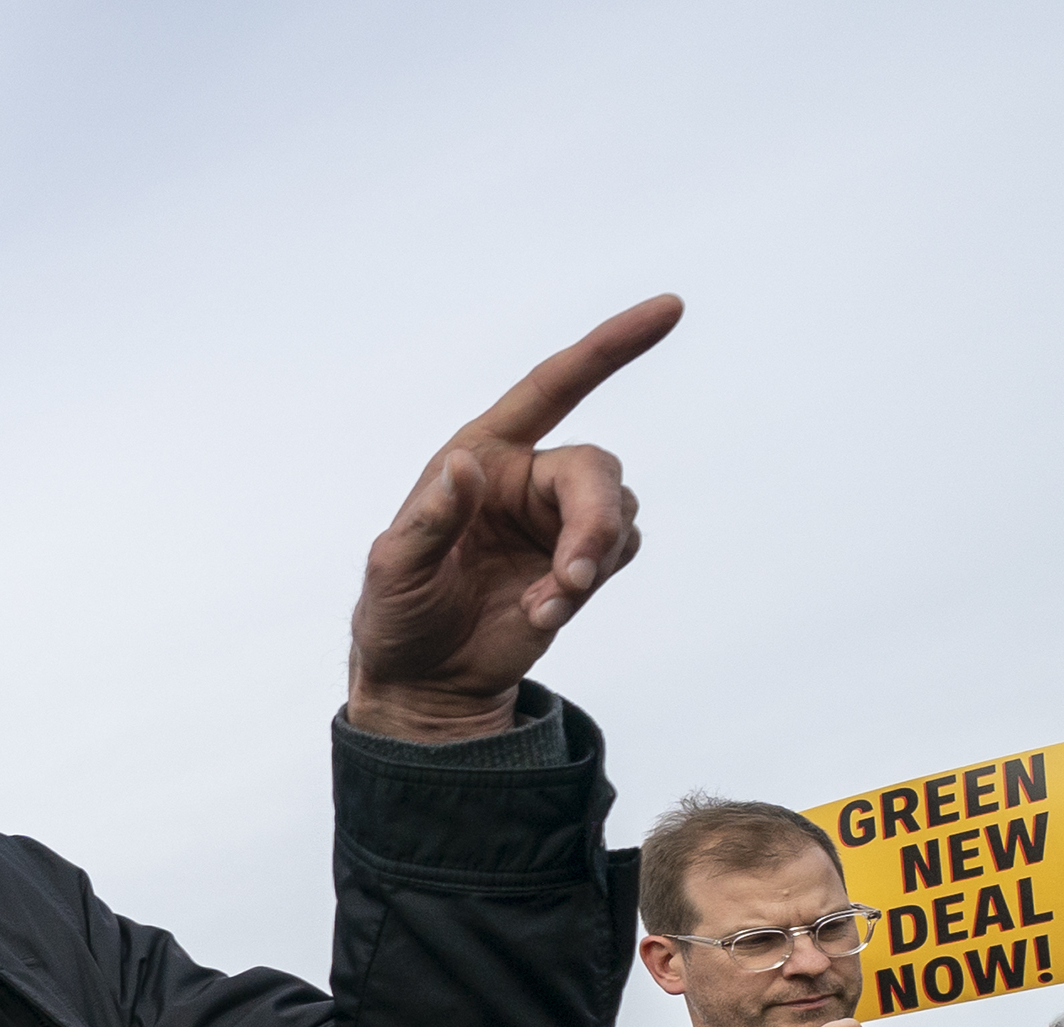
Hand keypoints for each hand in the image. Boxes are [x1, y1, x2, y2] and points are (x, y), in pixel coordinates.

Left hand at [347, 295, 681, 740]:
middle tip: (576, 575)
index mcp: (482, 454)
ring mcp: (558, 519)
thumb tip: (463, 467)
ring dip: (589, 560)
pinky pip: (617, 552)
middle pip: (596, 469)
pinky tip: (543, 612)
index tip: (669, 309)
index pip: (552, 386)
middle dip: (595, 520)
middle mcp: (526, 477)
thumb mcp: (393, 570)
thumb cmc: (397, 615)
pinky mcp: (581, 561)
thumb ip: (428, 520)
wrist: (425, 679)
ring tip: (540, 604)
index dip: (609, 348)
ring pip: (617, 511)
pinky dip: (588, 583)